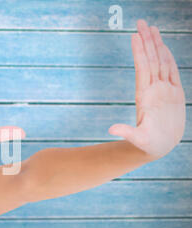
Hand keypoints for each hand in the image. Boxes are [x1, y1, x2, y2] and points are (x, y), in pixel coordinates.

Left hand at [108, 19, 185, 160]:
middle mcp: (153, 90)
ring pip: (161, 62)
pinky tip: (164, 47)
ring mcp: (163, 90)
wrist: (158, 147)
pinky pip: (172, 71)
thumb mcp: (138, 139)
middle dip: (146, 41)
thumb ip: (126, 133)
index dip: (139, 52)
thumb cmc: (148, 145)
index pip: (142, 69)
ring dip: (156, 45)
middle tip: (142, 22)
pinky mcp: (174, 93)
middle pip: (150, 60)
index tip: (134, 36)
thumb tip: (111, 130)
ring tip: (152, 28)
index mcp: (144, 96)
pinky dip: (169, 58)